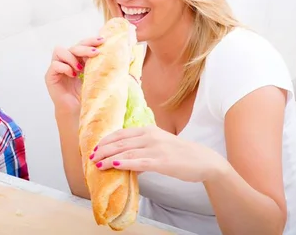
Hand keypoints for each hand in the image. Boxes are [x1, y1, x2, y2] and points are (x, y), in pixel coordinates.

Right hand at [45, 36, 103, 116]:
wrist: (77, 112)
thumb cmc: (87, 96)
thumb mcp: (95, 77)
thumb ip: (100, 65)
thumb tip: (118, 54)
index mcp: (78, 60)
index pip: (82, 44)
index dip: (90, 41)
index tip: (102, 41)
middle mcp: (66, 61)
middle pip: (73, 46)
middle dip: (84, 47)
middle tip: (96, 53)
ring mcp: (57, 68)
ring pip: (60, 50)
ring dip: (72, 57)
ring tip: (80, 68)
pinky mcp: (50, 76)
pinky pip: (55, 65)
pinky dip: (64, 67)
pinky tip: (72, 75)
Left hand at [91, 125, 228, 182]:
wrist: (203, 161)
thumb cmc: (179, 154)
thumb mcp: (158, 146)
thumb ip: (141, 151)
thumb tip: (124, 162)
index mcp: (148, 129)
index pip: (121, 133)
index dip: (106, 141)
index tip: (95, 148)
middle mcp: (150, 136)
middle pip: (120, 142)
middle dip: (104, 150)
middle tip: (91, 157)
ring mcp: (156, 148)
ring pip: (126, 152)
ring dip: (109, 158)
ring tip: (98, 164)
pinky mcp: (161, 161)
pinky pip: (139, 162)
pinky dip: (126, 163)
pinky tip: (115, 166)